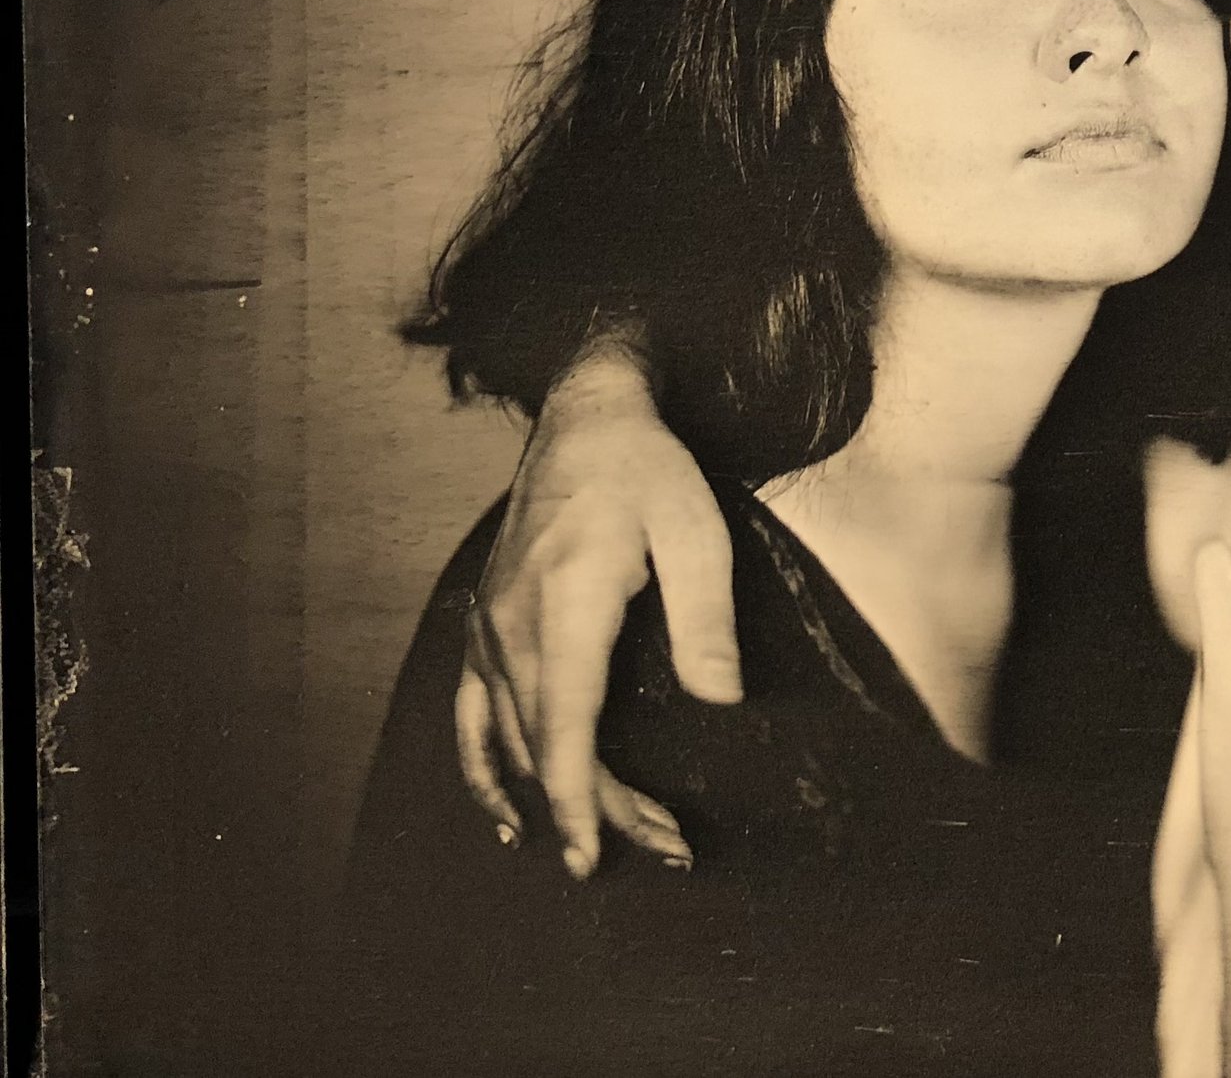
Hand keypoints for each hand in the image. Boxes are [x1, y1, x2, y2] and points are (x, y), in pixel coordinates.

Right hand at [455, 347, 739, 877]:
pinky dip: (485, 769)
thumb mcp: (698, 529)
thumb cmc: (647, 468)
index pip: (563, 727)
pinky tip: (510, 814)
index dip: (578, 800)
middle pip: (542, 747)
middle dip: (596, 811)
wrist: (588, 415)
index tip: (593, 855)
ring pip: (509, 740)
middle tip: (662, 849)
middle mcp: (512, 627)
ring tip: (601, 846)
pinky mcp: (487, 626)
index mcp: (564, 605)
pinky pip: (471, 715)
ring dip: (554, 798)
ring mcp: (490, 629)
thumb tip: (721, 701)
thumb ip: (705, 616)